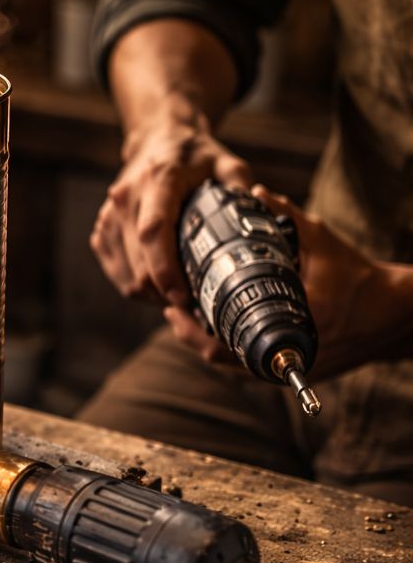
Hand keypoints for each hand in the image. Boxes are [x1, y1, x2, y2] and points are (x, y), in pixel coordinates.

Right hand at [91, 116, 252, 305]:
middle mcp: (127, 197)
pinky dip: (135, 285)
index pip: (154, 231)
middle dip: (164, 291)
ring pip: (125, 273)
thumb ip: (242, 187)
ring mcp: (109, 214)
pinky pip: (115, 270)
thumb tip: (258, 222)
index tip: (184, 296)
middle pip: (138, 261)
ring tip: (179, 296)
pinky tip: (158, 285)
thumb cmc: (195, 156)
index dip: (166, 269)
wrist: (158, 139)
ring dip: (150, 293)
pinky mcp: (102, 227)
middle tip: (195, 303)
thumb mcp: (227, 162)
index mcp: (159, 180)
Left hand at [168, 186, 412, 377]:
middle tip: (172, 308)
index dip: (191, 325)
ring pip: (229, 366)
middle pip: (217, 357)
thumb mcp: (325, 243)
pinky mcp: (291, 370)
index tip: (175, 303)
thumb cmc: (359, 277)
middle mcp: (286, 352)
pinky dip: (226, 350)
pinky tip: (211, 330)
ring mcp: (287, 365)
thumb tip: (255, 192)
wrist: (392, 315)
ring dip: (203, 343)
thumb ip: (289, 218)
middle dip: (189, 333)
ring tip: (184, 317)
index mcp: (291, 322)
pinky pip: (246, 366)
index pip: (224, 339)